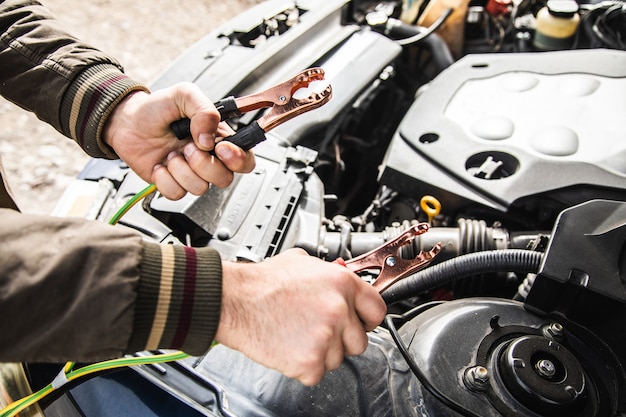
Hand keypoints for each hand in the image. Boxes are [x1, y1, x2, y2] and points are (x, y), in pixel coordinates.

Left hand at [103, 82, 255, 199]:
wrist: (126, 122)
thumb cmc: (156, 108)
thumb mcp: (183, 94)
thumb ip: (204, 110)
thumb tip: (209, 139)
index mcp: (219, 138)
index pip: (245, 159)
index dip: (238, 159)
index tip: (220, 148)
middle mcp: (209, 159)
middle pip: (225, 178)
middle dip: (204, 164)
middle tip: (188, 147)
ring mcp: (191, 173)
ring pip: (200, 188)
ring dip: (181, 169)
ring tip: (171, 152)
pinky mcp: (173, 184)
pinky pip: (177, 194)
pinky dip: (165, 179)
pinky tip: (160, 164)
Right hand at [216, 248, 386, 385]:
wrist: (236, 301)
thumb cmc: (263, 283)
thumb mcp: (303, 263)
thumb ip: (329, 273)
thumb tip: (338, 278)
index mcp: (342, 283)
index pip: (377, 310)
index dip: (367, 318)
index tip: (361, 322)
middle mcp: (339, 309)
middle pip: (360, 340)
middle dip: (341, 339)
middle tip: (317, 330)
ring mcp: (326, 337)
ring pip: (338, 359)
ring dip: (321, 353)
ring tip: (297, 335)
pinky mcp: (310, 361)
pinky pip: (317, 374)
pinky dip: (303, 367)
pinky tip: (289, 348)